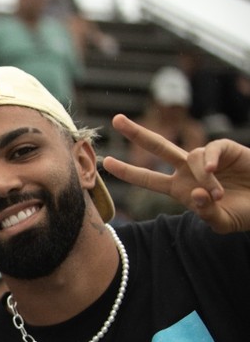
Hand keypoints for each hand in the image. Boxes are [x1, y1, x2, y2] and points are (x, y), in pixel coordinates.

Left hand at [103, 113, 249, 232]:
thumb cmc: (244, 213)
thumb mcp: (221, 222)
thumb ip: (205, 213)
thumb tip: (195, 193)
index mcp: (180, 189)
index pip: (148, 178)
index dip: (128, 172)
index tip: (106, 163)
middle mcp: (189, 170)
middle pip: (158, 147)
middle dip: (138, 133)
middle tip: (116, 120)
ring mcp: (207, 159)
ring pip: (190, 156)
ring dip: (202, 176)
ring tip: (217, 194)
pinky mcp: (227, 149)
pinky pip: (211, 148)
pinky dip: (209, 158)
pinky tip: (212, 168)